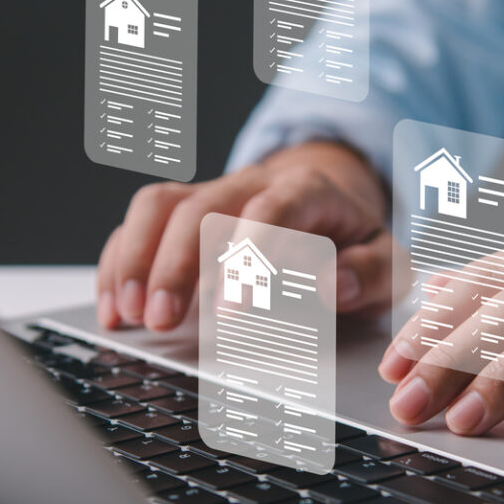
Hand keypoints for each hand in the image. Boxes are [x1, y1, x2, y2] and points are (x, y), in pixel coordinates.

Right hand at [97, 141, 391, 329]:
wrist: (331, 196)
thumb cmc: (355, 238)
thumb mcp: (389, 258)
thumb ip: (370, 273)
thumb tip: (334, 287)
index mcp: (309, 190)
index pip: (272, 210)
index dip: (248, 255)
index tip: (230, 310)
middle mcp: (253, 183)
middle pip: (202, 207)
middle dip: (176, 265)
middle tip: (162, 320)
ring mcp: (212, 192)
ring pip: (160, 205)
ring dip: (137, 258)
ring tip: (128, 313)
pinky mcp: (184, 209)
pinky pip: (140, 221)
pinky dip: (120, 262)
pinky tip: (115, 307)